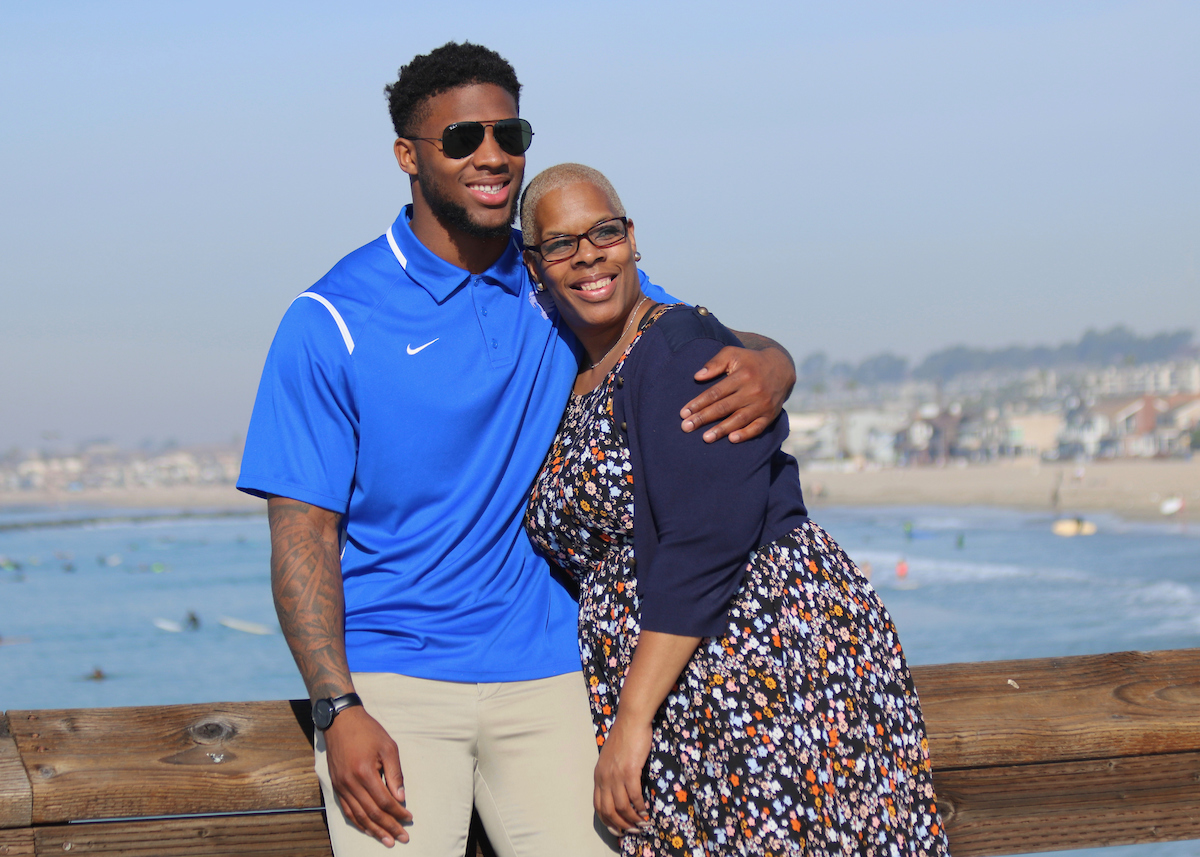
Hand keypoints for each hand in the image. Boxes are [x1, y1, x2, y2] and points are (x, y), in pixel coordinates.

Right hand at [324, 706, 411, 845]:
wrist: (341, 721)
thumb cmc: (368, 731)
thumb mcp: (388, 746)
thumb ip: (395, 773)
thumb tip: (401, 798)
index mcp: (365, 772)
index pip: (384, 801)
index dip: (398, 813)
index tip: (409, 818)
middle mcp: (350, 783)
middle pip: (371, 813)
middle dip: (389, 827)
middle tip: (402, 838)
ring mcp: (341, 786)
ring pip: (358, 815)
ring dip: (374, 830)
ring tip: (387, 840)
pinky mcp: (336, 786)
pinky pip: (347, 810)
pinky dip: (358, 822)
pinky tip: (368, 829)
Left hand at [594, 716, 652, 835]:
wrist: (631, 720)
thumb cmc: (624, 736)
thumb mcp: (610, 758)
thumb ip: (611, 773)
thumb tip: (617, 788)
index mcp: (598, 775)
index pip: (598, 805)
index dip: (607, 821)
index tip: (617, 829)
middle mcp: (604, 777)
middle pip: (608, 810)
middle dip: (621, 825)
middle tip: (633, 831)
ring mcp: (616, 775)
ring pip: (621, 806)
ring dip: (632, 819)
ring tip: (642, 824)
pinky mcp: (630, 771)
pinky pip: (634, 796)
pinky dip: (640, 807)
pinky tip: (646, 811)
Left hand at [680, 346, 794, 442]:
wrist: (781, 368)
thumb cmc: (750, 361)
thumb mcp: (733, 354)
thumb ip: (715, 363)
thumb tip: (697, 376)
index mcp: (742, 376)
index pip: (715, 393)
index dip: (698, 403)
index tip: (683, 413)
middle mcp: (753, 391)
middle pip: (723, 407)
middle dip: (703, 418)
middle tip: (686, 427)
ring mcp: (762, 404)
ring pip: (739, 419)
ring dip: (721, 430)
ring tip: (705, 438)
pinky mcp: (770, 415)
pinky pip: (758, 428)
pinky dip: (745, 434)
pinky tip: (731, 439)